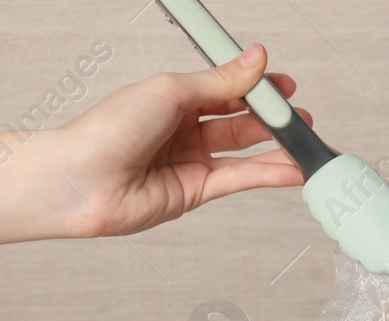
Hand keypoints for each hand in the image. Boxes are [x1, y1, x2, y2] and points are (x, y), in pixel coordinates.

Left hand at [0, 44, 308, 252]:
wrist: (81, 180)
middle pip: (238, 120)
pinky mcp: (195, 192)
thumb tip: (255, 60)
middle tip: (300, 113)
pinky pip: (239, 179)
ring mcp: (190, 162)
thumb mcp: (170, 91)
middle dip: (271, 117)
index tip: (283, 83)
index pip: (225, 89)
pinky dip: (267, 174)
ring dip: (276, 147)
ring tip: (306, 141)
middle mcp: (183, 130)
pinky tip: (291, 168)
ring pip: (243, 152)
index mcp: (173, 98)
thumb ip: (219, 83)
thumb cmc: (108, 130)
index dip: (256, 86)